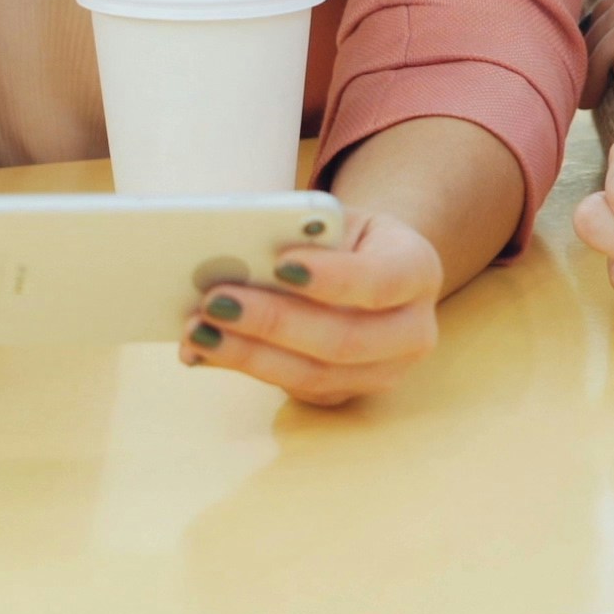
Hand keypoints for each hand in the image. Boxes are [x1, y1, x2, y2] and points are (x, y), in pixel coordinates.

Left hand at [180, 209, 441, 406]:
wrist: (372, 268)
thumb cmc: (346, 236)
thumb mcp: (336, 219)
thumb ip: (300, 233)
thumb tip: (237, 254)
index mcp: (417, 270)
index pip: (380, 281)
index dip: (331, 278)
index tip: (279, 264)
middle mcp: (412, 332)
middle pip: (343, 339)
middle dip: (273, 322)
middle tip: (215, 300)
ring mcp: (382, 373)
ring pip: (314, 375)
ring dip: (248, 355)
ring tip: (197, 330)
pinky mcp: (345, 395)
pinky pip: (292, 390)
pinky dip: (242, 367)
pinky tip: (202, 348)